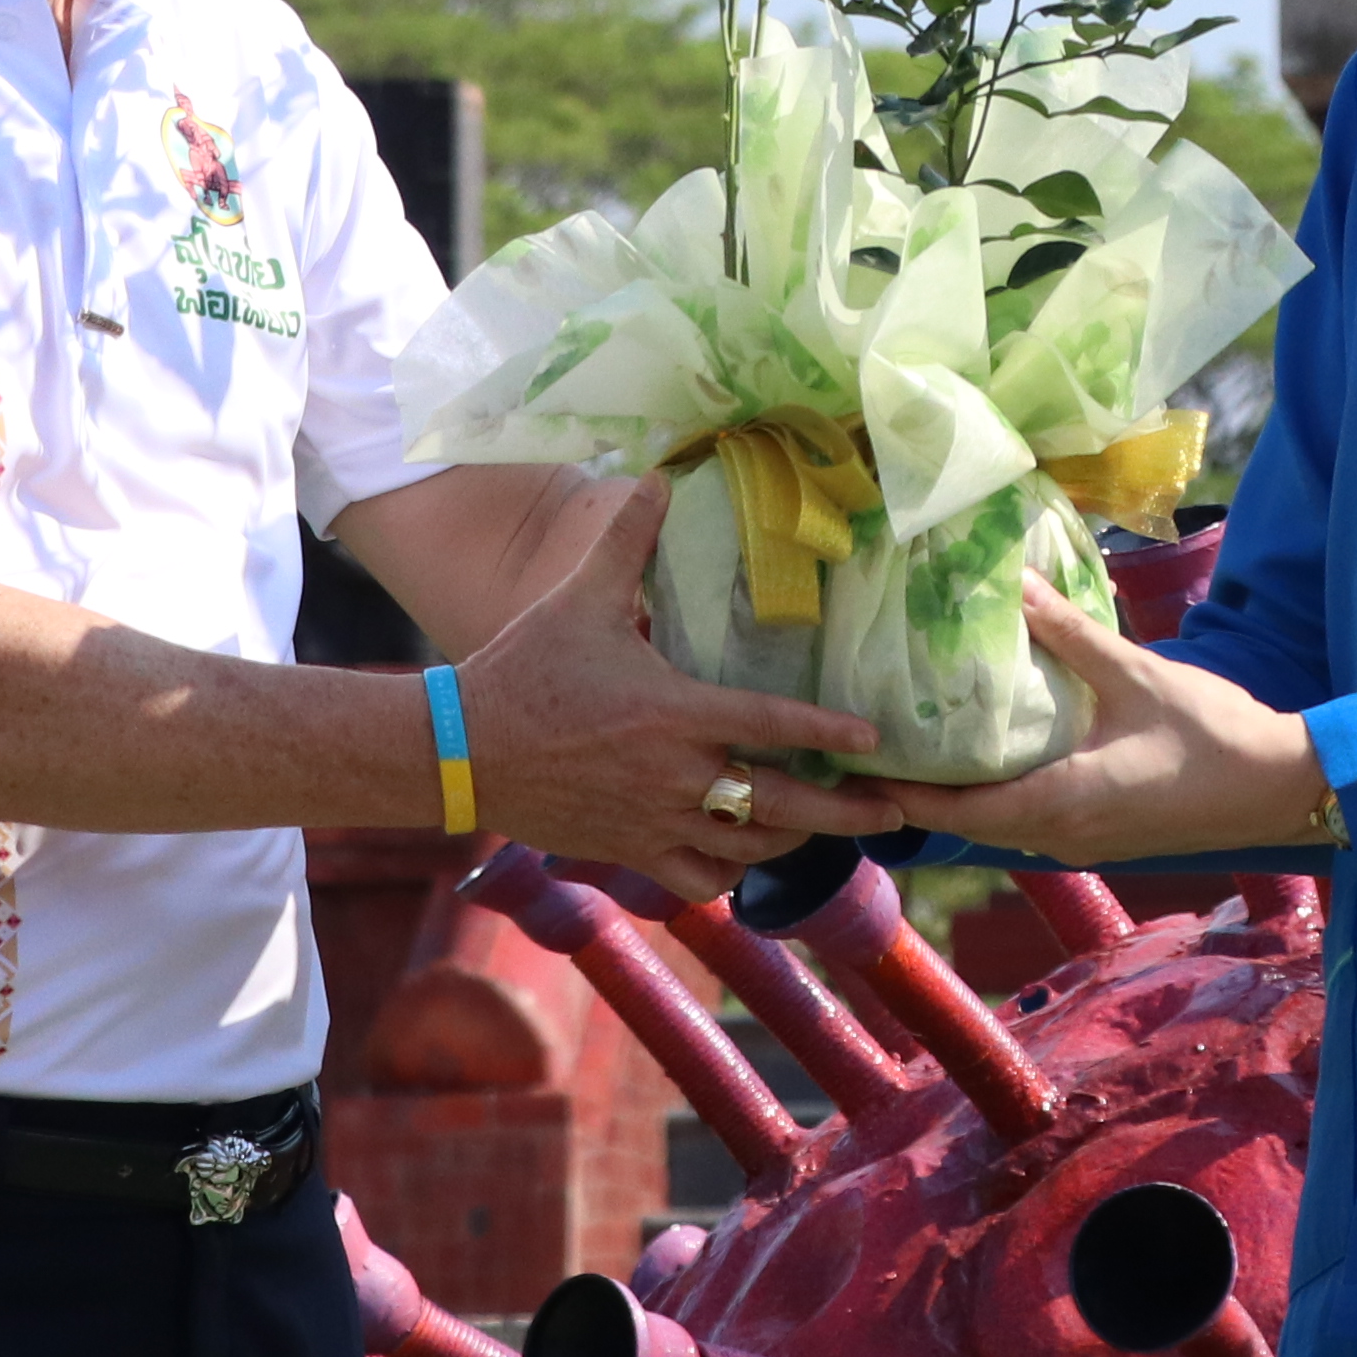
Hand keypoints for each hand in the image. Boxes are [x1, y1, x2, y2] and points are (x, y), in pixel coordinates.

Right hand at [452, 476, 889, 898]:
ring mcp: (655, 822)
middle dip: (846, 814)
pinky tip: (750, 859)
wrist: (464, 750)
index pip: (775, 724)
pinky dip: (733, 876)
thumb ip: (628, 541)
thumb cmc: (526, 668)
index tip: (876, 740)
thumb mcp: (581, 598)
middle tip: (893, 813)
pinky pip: (700, 881)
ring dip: (797, 843)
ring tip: (832, 834)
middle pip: (784, 807)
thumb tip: (658, 476)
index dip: (832, 733)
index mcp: (676, 712)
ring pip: (750, 850)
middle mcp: (677, 776)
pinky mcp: (632, 852)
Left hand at [844, 577, 1325, 869]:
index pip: (956, 811)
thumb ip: (1069, 635)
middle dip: (920, 792)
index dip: (901, 792)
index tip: (855, 762)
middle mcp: (1063, 835)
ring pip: (1001, 826)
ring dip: (961, 796)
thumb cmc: (1214, 734)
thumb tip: (1014, 583)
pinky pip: (1033, 821)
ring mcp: (1086, 841)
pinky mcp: (1105, 834)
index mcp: (1061, 802)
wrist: (1284, 787)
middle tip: (875, 745)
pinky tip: (994, 755)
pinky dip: (1001, 795)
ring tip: (921, 746)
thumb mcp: (1135, 675)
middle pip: (969, 825)